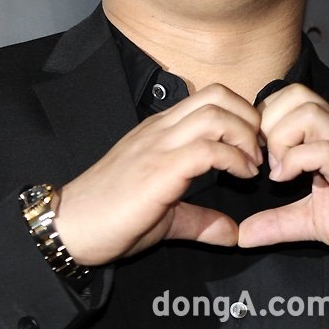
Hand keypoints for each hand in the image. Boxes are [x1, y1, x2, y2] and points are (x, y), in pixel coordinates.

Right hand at [54, 84, 261, 264]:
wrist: (70, 227)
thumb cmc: (111, 217)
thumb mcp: (165, 215)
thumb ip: (200, 218)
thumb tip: (233, 233)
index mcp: (162, 129)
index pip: (210, 97)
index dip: (242, 115)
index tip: (253, 147)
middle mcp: (162, 129)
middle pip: (219, 95)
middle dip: (250, 118)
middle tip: (258, 151)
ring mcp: (159, 145)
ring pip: (216, 114)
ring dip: (245, 136)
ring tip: (251, 165)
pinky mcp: (159, 169)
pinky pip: (207, 149)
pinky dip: (234, 159)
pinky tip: (241, 176)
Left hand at [238, 84, 328, 288]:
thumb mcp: (316, 221)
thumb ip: (280, 222)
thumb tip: (244, 234)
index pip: (290, 97)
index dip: (265, 119)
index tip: (259, 155)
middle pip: (296, 94)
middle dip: (269, 122)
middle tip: (266, 160)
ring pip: (308, 111)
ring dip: (281, 138)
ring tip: (279, 172)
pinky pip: (324, 147)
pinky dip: (296, 159)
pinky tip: (289, 181)